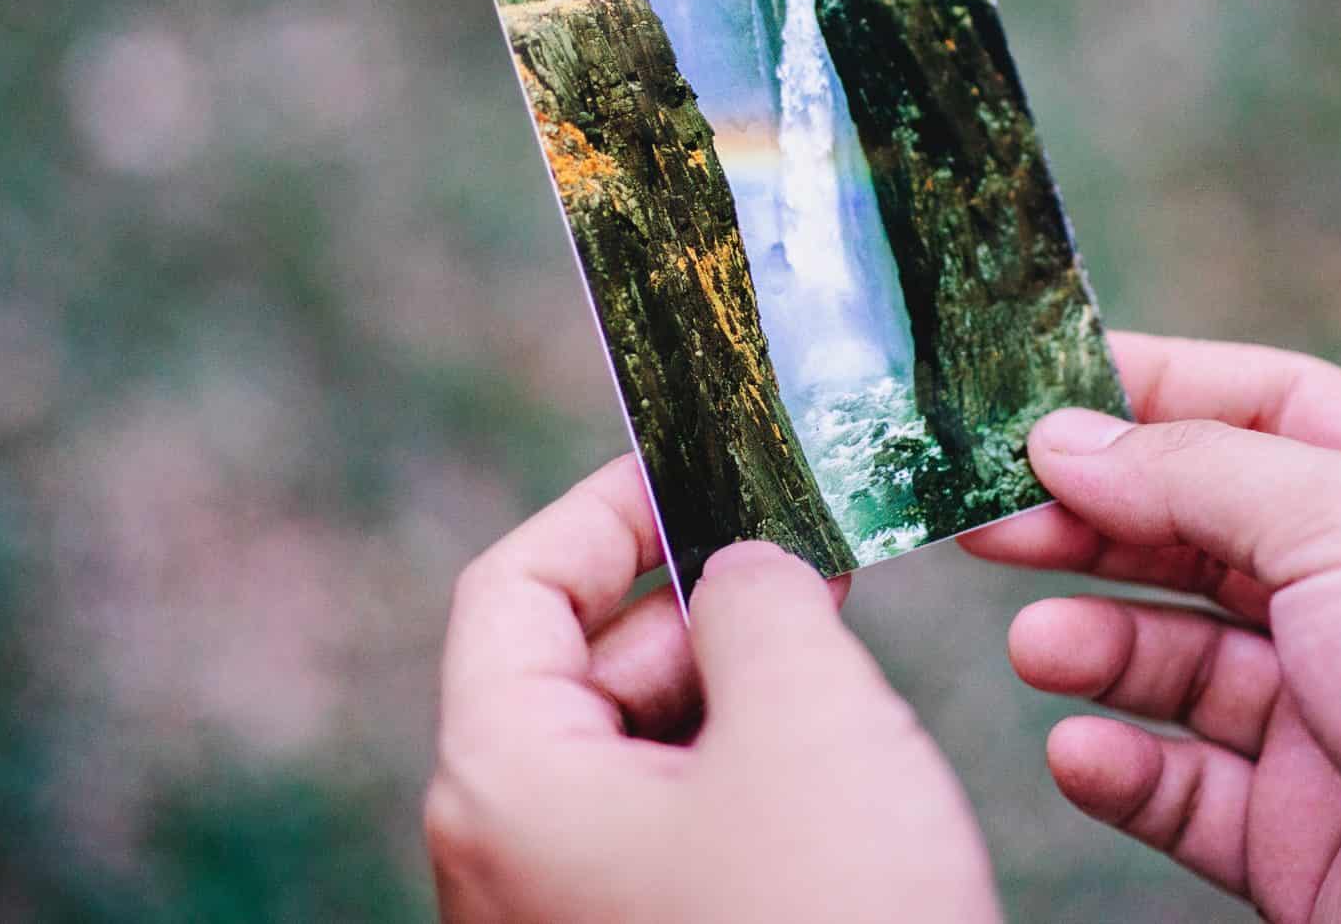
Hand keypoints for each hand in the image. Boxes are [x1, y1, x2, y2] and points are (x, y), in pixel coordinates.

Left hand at [426, 456, 999, 923]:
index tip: (705, 463)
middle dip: (696, 603)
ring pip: (630, 752)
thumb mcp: (806, 717)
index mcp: (500, 781)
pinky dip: (736, 772)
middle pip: (575, 667)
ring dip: (730, 689)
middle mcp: (501, 855)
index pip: (512, 587)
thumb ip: (758, 596)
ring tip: (840, 667)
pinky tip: (831, 764)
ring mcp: (560, 919)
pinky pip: (663, 831)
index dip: (608, 509)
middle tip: (815, 559)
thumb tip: (740, 564)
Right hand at [963, 333, 1340, 923]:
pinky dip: (1123, 766)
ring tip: (1042, 648)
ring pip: (1181, 664)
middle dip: (1095, 521)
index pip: (1269, 408)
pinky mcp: (1305, 841)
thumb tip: (1066, 436)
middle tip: (982, 518)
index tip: (1027, 392)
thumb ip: (1199, 475)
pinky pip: (1184, 787)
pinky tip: (1082, 750)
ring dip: (1098, 646)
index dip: (1152, 392)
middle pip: (1203, 533)